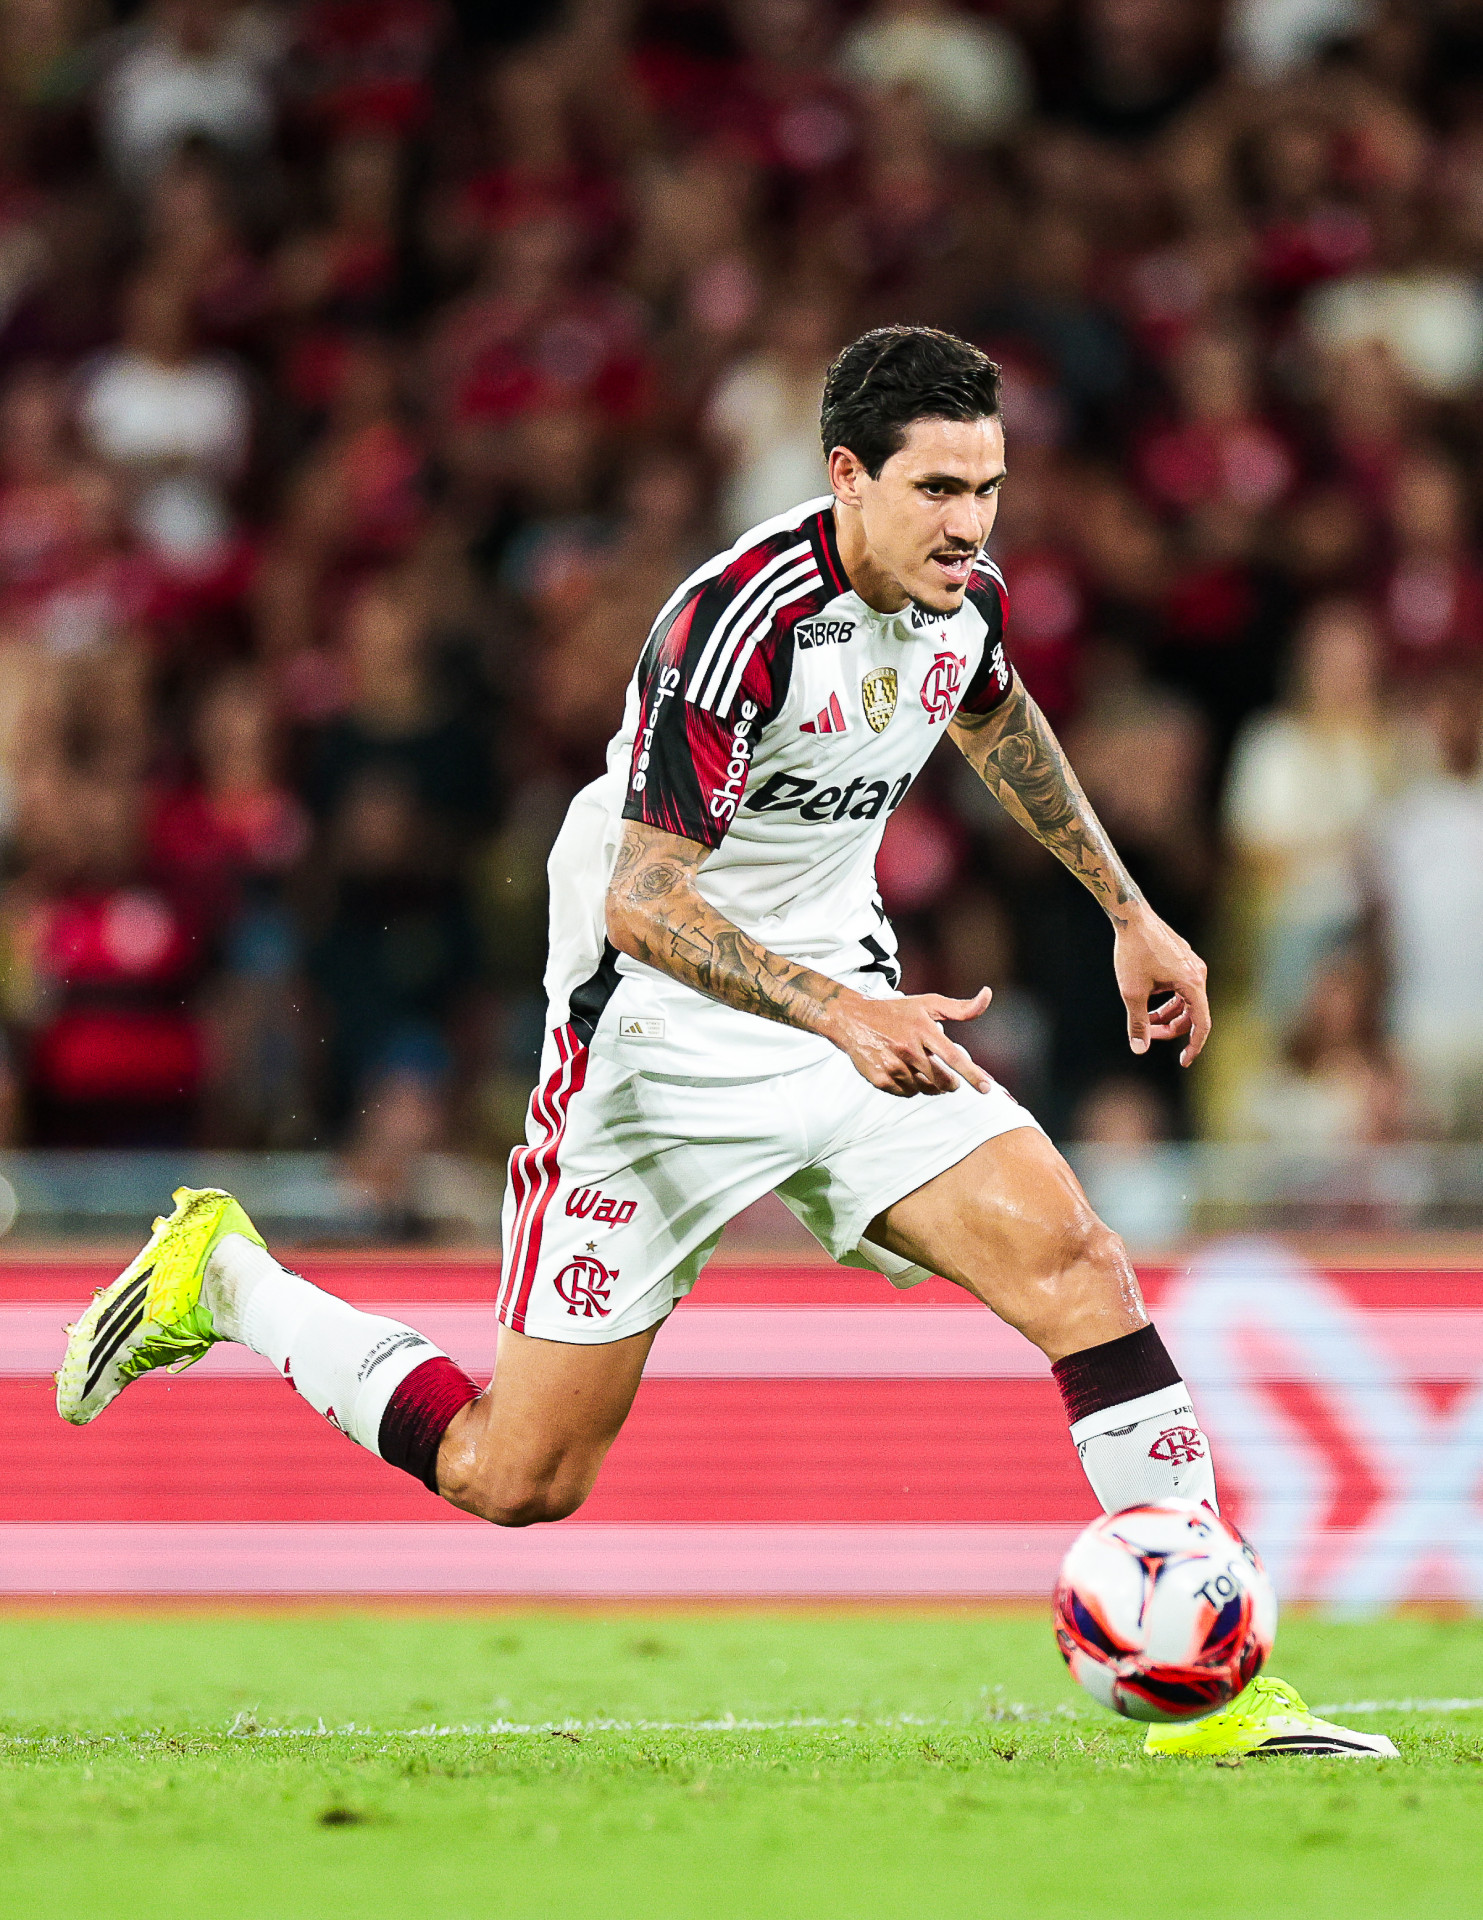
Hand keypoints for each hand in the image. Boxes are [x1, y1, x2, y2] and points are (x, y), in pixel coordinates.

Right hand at [821, 987, 994, 1096]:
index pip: (953, 1057)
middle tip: (952, 1081)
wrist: (852, 1019)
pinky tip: (905, 1073)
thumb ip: (960, 1007)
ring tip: (921, 1070)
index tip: (987, 1088)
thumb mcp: (927, 1004)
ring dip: (930, 1084)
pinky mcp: (880, 1079)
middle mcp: (907, 1049)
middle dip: (951, 1084)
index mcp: (922, 1030)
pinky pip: (906, 1093)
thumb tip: (987, 995)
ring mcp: (893, 1066)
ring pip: (924, 1089)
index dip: (972, 1074)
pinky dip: (911, 1087)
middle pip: (941, 1080)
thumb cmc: (895, 1011)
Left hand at [1113, 904, 1209, 1067]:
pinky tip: (1148, 1000)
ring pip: (1186, 1001)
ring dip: (1168, 1015)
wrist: (1131, 916)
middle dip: (1171, 1029)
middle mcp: (1198, 973)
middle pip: (1192, 1014)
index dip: (1194, 1046)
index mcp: (1192, 983)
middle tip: (1148, 1035)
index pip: (1201, 1024)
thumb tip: (1139, 1049)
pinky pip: (1181, 987)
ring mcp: (1192, 965)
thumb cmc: (1132, 953)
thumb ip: (1138, 1023)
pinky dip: (1168, 1000)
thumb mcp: (1132, 993)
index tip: (1183, 1061)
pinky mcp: (1183, 959)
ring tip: (1146, 1022)